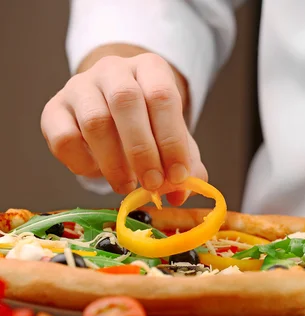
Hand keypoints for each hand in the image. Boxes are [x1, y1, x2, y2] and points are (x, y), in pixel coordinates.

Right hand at [41, 50, 207, 205]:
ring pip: (95, 121)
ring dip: (114, 162)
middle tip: (152, 184)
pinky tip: (98, 172)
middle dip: (142, 151)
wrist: (111, 110)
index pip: (162, 96)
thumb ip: (185, 164)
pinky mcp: (54, 108)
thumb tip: (182, 193)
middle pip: (126, 101)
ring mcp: (80, 86)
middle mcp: (113, 69)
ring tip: (128, 186)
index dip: (172, 140)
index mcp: (150, 68)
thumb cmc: (150, 124)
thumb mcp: (173, 138)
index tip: (178, 176)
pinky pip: (64, 138)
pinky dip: (83, 163)